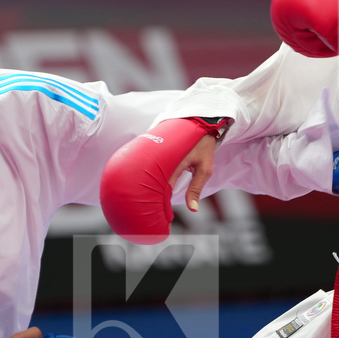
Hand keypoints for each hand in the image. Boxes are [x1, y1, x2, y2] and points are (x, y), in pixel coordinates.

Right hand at [100, 117, 227, 242]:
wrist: (199, 121)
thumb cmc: (203, 146)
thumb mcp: (205, 168)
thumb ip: (197, 188)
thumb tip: (193, 210)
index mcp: (174, 162)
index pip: (164, 187)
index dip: (161, 203)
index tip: (163, 217)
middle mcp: (161, 157)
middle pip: (148, 181)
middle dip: (146, 197)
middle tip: (144, 212)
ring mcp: (154, 151)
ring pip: (142, 172)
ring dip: (140, 185)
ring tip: (135, 200)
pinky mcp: (151, 147)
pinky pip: (142, 163)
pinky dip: (139, 174)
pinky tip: (133, 184)